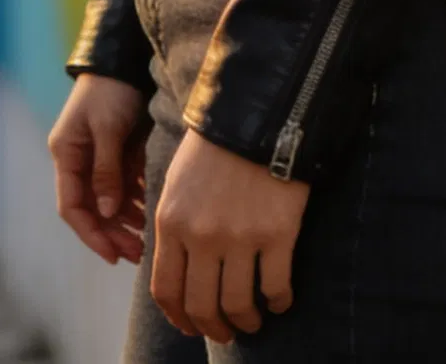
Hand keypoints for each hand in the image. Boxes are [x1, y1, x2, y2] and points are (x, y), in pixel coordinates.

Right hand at [48, 73, 149, 265]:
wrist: (125, 56)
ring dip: (125, 222)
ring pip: (107, 201)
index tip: (113, 254)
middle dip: (113, 234)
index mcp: (66, 155)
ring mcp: (96, 157)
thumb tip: (106, 212)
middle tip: (137, 254)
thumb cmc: (111, 90)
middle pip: (92, 209)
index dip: (91, 234)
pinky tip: (149, 213)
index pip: (72, 207)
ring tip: (146, 240)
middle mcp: (78, 160)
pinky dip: (134, 202)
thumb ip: (106, 170)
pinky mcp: (115, 152)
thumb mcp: (107, 128)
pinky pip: (122, 186)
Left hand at [151, 125, 307, 339]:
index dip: (178, 318)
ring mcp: (240, 238)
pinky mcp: (277, 234)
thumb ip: (174, 226)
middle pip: (201, 306)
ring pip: (237, 305)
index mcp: (171, 221)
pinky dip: (278, 302)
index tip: (190, 327)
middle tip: (226, 332)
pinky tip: (280, 301)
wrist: (259, 113)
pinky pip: (275, 287)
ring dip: (245, 321)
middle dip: (213, 327)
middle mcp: (201, 236)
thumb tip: (177, 270)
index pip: (165, 290)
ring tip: (253, 320)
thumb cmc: (216, 146)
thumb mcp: (178, 182)